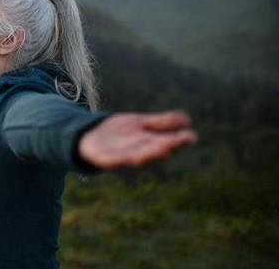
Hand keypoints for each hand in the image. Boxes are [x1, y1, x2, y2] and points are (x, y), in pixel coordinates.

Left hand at [78, 111, 197, 168]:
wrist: (89, 135)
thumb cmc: (119, 132)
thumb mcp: (141, 123)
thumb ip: (161, 123)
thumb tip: (187, 119)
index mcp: (148, 145)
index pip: (167, 143)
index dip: (179, 141)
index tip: (191, 136)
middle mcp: (138, 153)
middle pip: (153, 152)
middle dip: (166, 148)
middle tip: (177, 143)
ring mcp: (120, 157)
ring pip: (136, 158)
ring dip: (148, 155)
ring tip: (162, 148)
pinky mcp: (103, 159)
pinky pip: (112, 161)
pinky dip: (119, 160)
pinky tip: (126, 158)